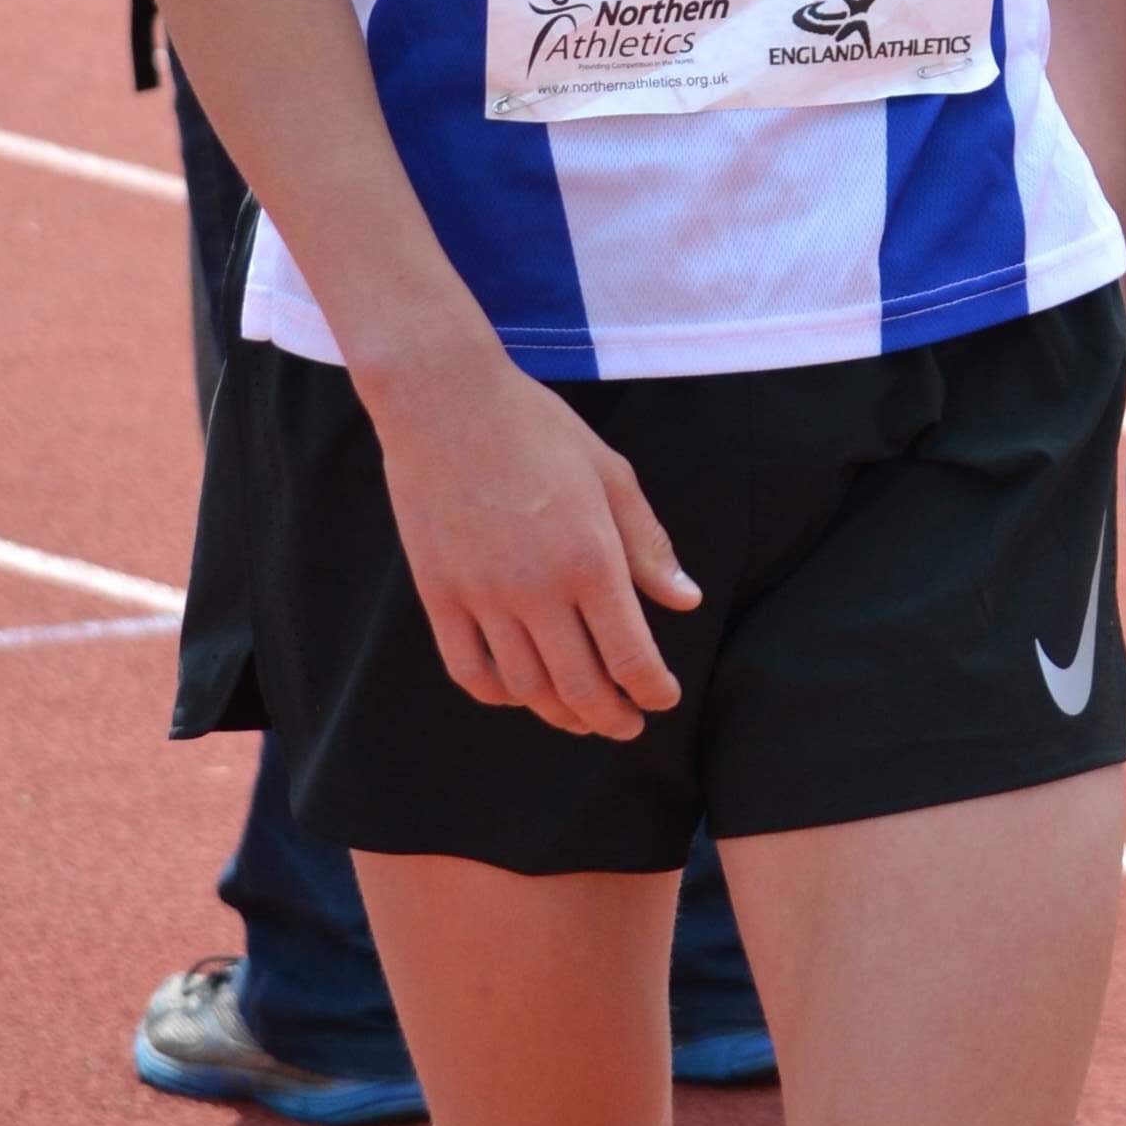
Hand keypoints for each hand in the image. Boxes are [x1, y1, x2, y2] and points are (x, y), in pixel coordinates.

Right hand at [364, 343, 699, 741]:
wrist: (444, 400)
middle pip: (581, 686)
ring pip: (527, 688)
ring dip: (560, 713)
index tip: (662, 699)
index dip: (652, 691)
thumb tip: (686, 602)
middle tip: (627, 725)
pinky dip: (499, 694)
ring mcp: (483, 596)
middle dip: (611, 717)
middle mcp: (537, 589)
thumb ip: (648, 545)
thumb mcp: (610, 474)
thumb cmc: (536, 427)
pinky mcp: (439, 595)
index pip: (631, 657)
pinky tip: (520, 691)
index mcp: (590, 559)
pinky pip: (470, 670)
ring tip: (580, 715)